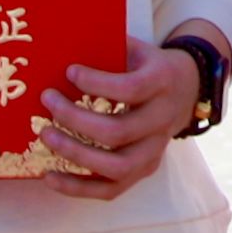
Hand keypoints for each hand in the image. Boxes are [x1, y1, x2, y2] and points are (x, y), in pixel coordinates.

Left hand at [35, 43, 202, 201]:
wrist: (186, 89)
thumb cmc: (147, 66)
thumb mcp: (135, 49)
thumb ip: (106, 47)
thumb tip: (59, 43)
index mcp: (162, 83)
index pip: (129, 89)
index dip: (96, 82)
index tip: (69, 72)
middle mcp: (162, 120)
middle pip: (117, 132)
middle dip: (75, 119)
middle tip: (47, 100)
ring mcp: (154, 150)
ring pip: (115, 167)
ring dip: (74, 154)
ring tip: (45, 135)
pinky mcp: (144, 170)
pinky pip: (111, 189)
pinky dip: (78, 188)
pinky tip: (49, 176)